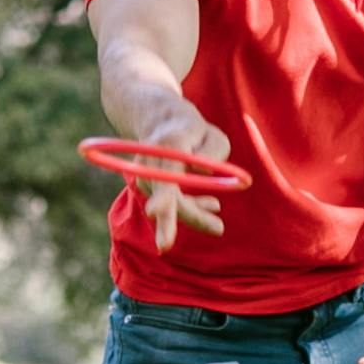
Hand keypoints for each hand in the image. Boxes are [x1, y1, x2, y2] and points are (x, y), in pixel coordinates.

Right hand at [121, 105, 233, 249]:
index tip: (154, 212)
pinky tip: (212, 207)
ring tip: (218, 226)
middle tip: (183, 240)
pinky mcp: (148, 186)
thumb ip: (212, 153)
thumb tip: (201, 175)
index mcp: (169, 144)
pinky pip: (169, 202)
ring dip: (194, 213)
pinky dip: (190, 207)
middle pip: (163, 196)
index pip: (165, 173)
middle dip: (174, 219)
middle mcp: (150, 161)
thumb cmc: (195, 131)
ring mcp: (145, 175)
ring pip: (169, 204)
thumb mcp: (214, 136)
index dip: (161, 195)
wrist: (163, 123)